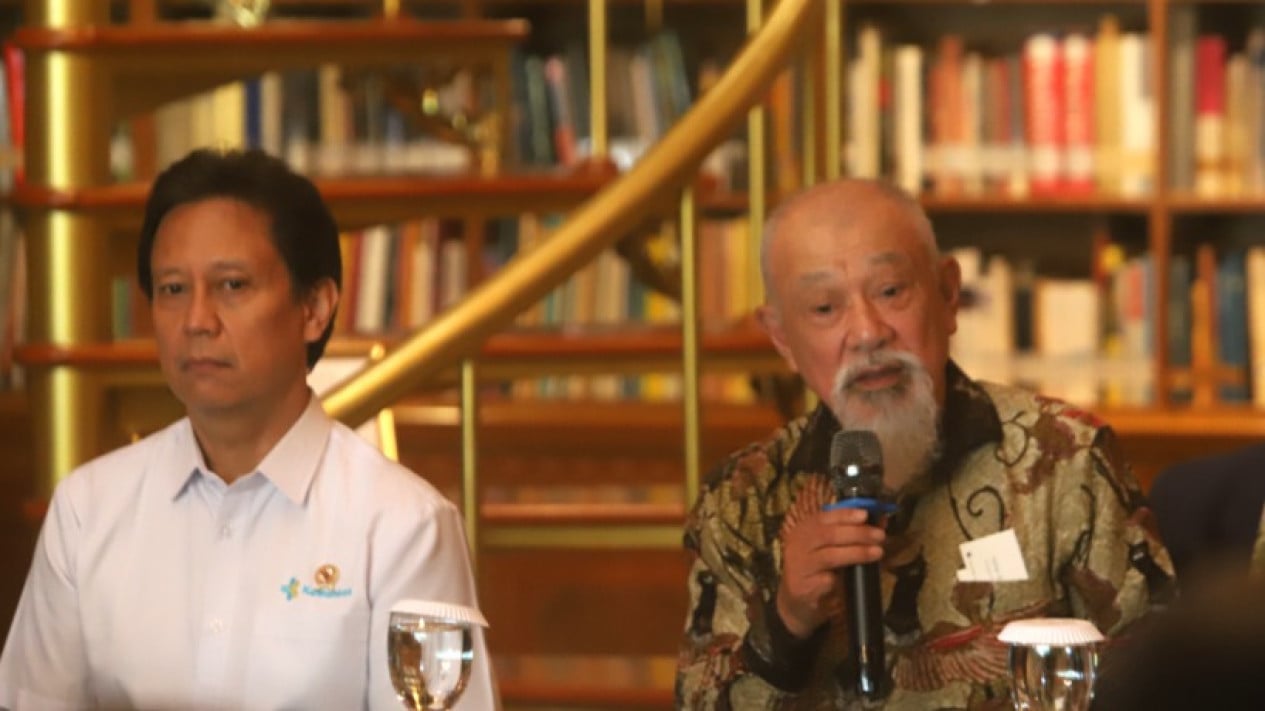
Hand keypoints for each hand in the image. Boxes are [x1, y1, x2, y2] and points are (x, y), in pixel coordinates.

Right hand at [776, 507, 884, 638]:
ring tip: (877, 553)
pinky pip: (826, 580)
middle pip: (829, 535)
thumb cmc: (817, 568)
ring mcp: (798, 566)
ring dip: (856, 553)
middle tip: (879, 535)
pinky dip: (841, 579)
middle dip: (857, 533)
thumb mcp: (829, 547)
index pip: (824, 517)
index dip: (845, 515)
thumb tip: (879, 520)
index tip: (866, 515)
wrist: (795, 600)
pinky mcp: (801, 587)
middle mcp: (797, 544)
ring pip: (830, 556)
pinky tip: (853, 580)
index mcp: (804, 529)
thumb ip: (849, 533)